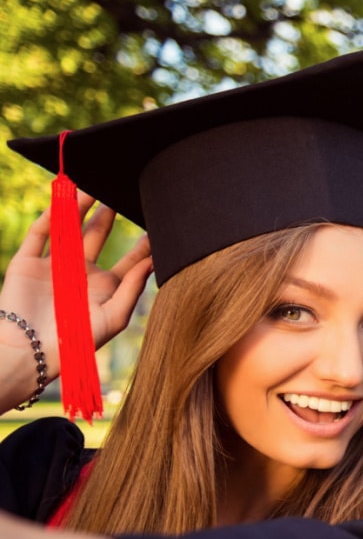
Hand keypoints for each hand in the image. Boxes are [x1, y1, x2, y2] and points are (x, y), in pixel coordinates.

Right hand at [0, 191, 154, 378]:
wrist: (30, 350)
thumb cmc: (77, 340)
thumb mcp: (114, 316)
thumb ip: (134, 287)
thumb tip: (153, 261)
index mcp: (105, 287)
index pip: (129, 260)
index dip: (142, 243)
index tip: (159, 222)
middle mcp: (80, 273)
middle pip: (98, 237)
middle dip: (110, 216)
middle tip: (124, 194)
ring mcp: (53, 266)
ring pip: (69, 230)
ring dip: (80, 209)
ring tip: (95, 188)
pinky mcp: (27, 263)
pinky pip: (41, 233)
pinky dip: (51, 216)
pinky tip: (64, 199)